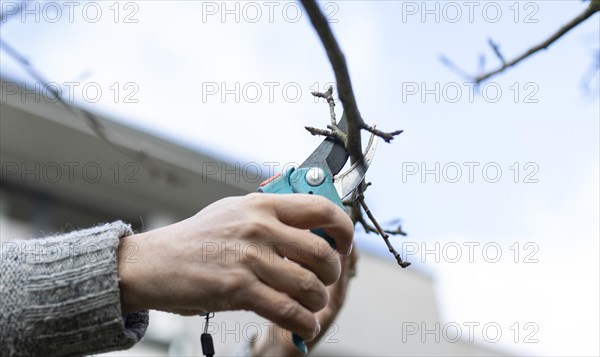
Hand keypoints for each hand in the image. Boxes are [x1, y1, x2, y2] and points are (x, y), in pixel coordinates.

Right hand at [116, 193, 353, 341]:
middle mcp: (259, 227)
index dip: (343, 230)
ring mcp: (249, 258)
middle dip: (333, 275)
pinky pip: (288, 310)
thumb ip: (270, 214)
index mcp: (262, 204)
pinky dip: (303, 323)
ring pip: (309, 285)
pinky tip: (303, 326)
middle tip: (326, 283)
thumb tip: (309, 226)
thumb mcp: (234, 211)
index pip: (322, 209)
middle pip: (322, 254)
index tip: (345, 245)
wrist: (151, 262)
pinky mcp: (238, 289)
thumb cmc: (194, 239)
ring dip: (317, 303)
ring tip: (311, 307)